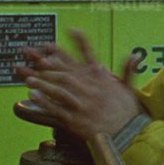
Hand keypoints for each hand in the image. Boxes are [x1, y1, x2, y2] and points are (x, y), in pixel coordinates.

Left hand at [18, 29, 142, 140]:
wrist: (128, 134)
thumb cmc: (128, 112)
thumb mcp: (130, 88)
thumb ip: (128, 70)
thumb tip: (135, 55)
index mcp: (102, 79)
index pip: (89, 55)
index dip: (80, 41)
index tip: (71, 30)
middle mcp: (90, 88)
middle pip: (65, 72)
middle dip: (48, 65)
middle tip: (34, 58)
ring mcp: (81, 103)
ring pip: (58, 89)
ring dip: (42, 83)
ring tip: (29, 78)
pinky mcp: (74, 119)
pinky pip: (54, 108)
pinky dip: (42, 101)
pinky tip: (32, 96)